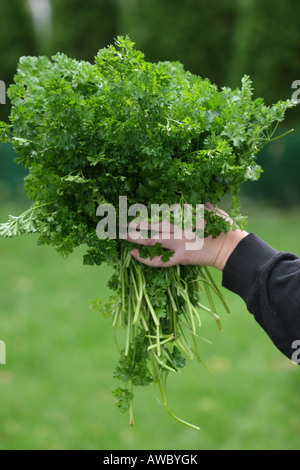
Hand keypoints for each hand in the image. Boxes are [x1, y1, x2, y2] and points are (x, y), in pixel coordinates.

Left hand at [125, 203, 247, 270]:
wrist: (231, 248)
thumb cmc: (223, 228)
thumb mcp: (212, 211)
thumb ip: (201, 206)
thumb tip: (196, 203)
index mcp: (186, 215)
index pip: (161, 211)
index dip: (147, 213)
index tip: (136, 212)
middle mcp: (180, 227)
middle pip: (153, 223)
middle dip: (137, 222)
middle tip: (123, 222)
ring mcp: (178, 243)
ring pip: (152, 238)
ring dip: (135, 236)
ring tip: (122, 235)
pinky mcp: (180, 257)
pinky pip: (160, 260)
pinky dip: (145, 258)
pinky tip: (133, 254)